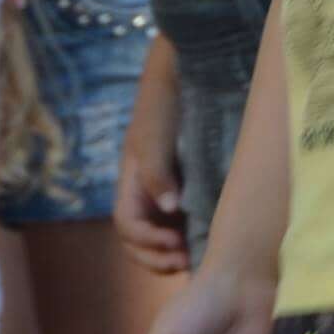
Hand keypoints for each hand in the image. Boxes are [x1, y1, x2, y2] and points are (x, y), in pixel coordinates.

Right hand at [113, 58, 189, 276]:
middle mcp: (143, 191)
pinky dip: (186, 239)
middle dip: (156, 257)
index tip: (174, 244)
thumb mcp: (155, 135)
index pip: (127, 224)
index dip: (147, 241)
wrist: (185, 73)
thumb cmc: (165, 102)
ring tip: (196, 257)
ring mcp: (163, 192)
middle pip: (136, 240)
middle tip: (186, 261)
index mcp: (130, 180)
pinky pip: (179, 224)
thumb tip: (169, 208)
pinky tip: (207, 242)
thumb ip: (156, 171)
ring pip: (157, 236)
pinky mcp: (185, 189)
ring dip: (170, 253)